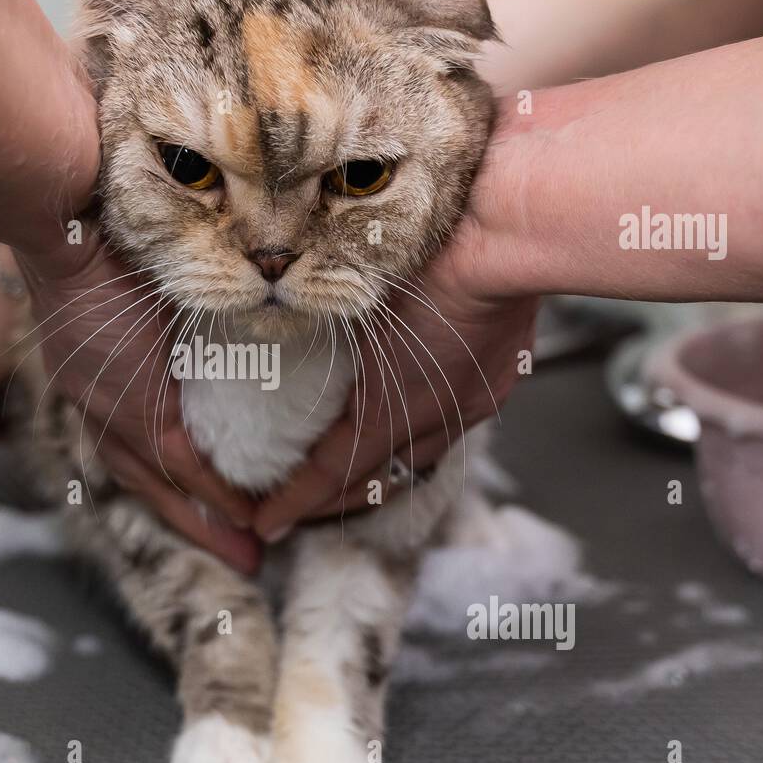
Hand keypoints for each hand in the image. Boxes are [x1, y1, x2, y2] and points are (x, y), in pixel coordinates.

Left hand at [19, 228, 261, 574]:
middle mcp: (94, 398)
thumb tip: (203, 318)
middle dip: (191, 520)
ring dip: (204, 519)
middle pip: (145, 477)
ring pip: (160, 479)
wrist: (75, 209)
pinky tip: (241, 511)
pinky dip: (209, 489)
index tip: (213, 508)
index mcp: (93, 370)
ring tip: (245, 550)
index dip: (172, 479)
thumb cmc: (107, 228)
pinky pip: (175, 459)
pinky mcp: (132, 400)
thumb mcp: (138, 279)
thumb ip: (160, 310)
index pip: (134, 439)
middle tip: (239, 554)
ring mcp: (107, 404)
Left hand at [252, 221, 538, 541]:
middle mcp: (431, 422)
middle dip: (332, 503)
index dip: (296, 503)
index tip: (264, 524)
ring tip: (342, 484)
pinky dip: (415, 439)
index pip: (331, 472)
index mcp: (387, 409)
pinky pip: (447, 431)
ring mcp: (468, 407)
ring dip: (377, 476)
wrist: (498, 237)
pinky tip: (400, 431)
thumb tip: (288, 352)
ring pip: (415, 462)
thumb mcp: (346, 300)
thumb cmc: (416, 257)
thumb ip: (319, 337)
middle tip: (294, 511)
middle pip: (375, 482)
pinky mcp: (493, 388)